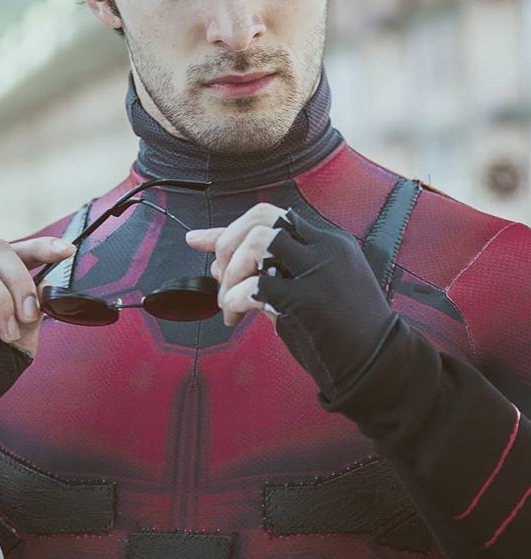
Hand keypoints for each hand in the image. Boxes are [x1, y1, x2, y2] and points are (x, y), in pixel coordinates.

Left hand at [187, 204, 398, 405]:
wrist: (381, 365)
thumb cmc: (345, 332)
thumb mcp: (316, 290)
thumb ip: (276, 272)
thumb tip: (222, 265)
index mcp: (330, 241)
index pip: (273, 216)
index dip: (231, 228)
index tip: (201, 242)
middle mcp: (325, 247)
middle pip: (262, 218)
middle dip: (227, 241)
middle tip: (219, 274)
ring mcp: (318, 270)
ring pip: (258, 243)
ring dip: (232, 271)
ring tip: (228, 300)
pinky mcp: (309, 299)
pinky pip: (257, 285)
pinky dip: (235, 299)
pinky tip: (235, 314)